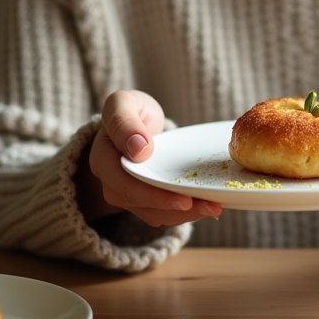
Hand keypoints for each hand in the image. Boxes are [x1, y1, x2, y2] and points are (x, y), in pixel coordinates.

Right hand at [75, 90, 222, 226]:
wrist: (135, 120)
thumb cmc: (131, 110)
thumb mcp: (123, 103)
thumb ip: (124, 123)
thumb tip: (138, 150)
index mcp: (103, 159)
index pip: (125, 185)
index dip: (154, 196)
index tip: (183, 198)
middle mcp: (112, 182)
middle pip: (142, 204)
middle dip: (176, 209)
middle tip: (210, 207)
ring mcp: (127, 193)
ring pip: (154, 213)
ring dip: (185, 215)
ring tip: (215, 208)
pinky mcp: (144, 199)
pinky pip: (162, 211)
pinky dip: (185, 212)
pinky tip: (208, 205)